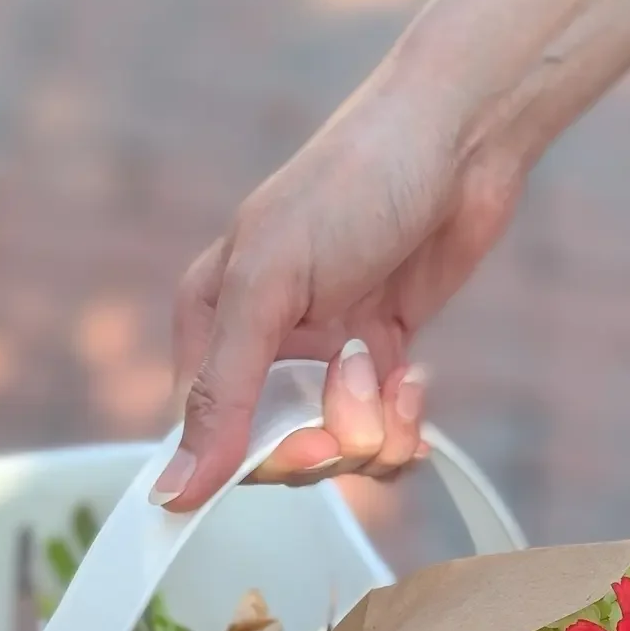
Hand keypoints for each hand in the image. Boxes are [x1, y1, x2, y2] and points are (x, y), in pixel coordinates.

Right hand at [152, 90, 525, 508]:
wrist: (458, 140)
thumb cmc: (353, 186)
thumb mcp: (269, 286)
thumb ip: (223, 393)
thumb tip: (171, 490)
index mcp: (209, 322)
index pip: (213, 440)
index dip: (267, 459)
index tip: (317, 446)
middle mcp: (261, 347)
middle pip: (281, 455)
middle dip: (332, 440)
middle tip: (362, 387)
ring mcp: (323, 359)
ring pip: (339, 453)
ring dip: (377, 430)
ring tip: (396, 374)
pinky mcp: (378, 364)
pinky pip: (383, 436)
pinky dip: (405, 423)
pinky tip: (415, 379)